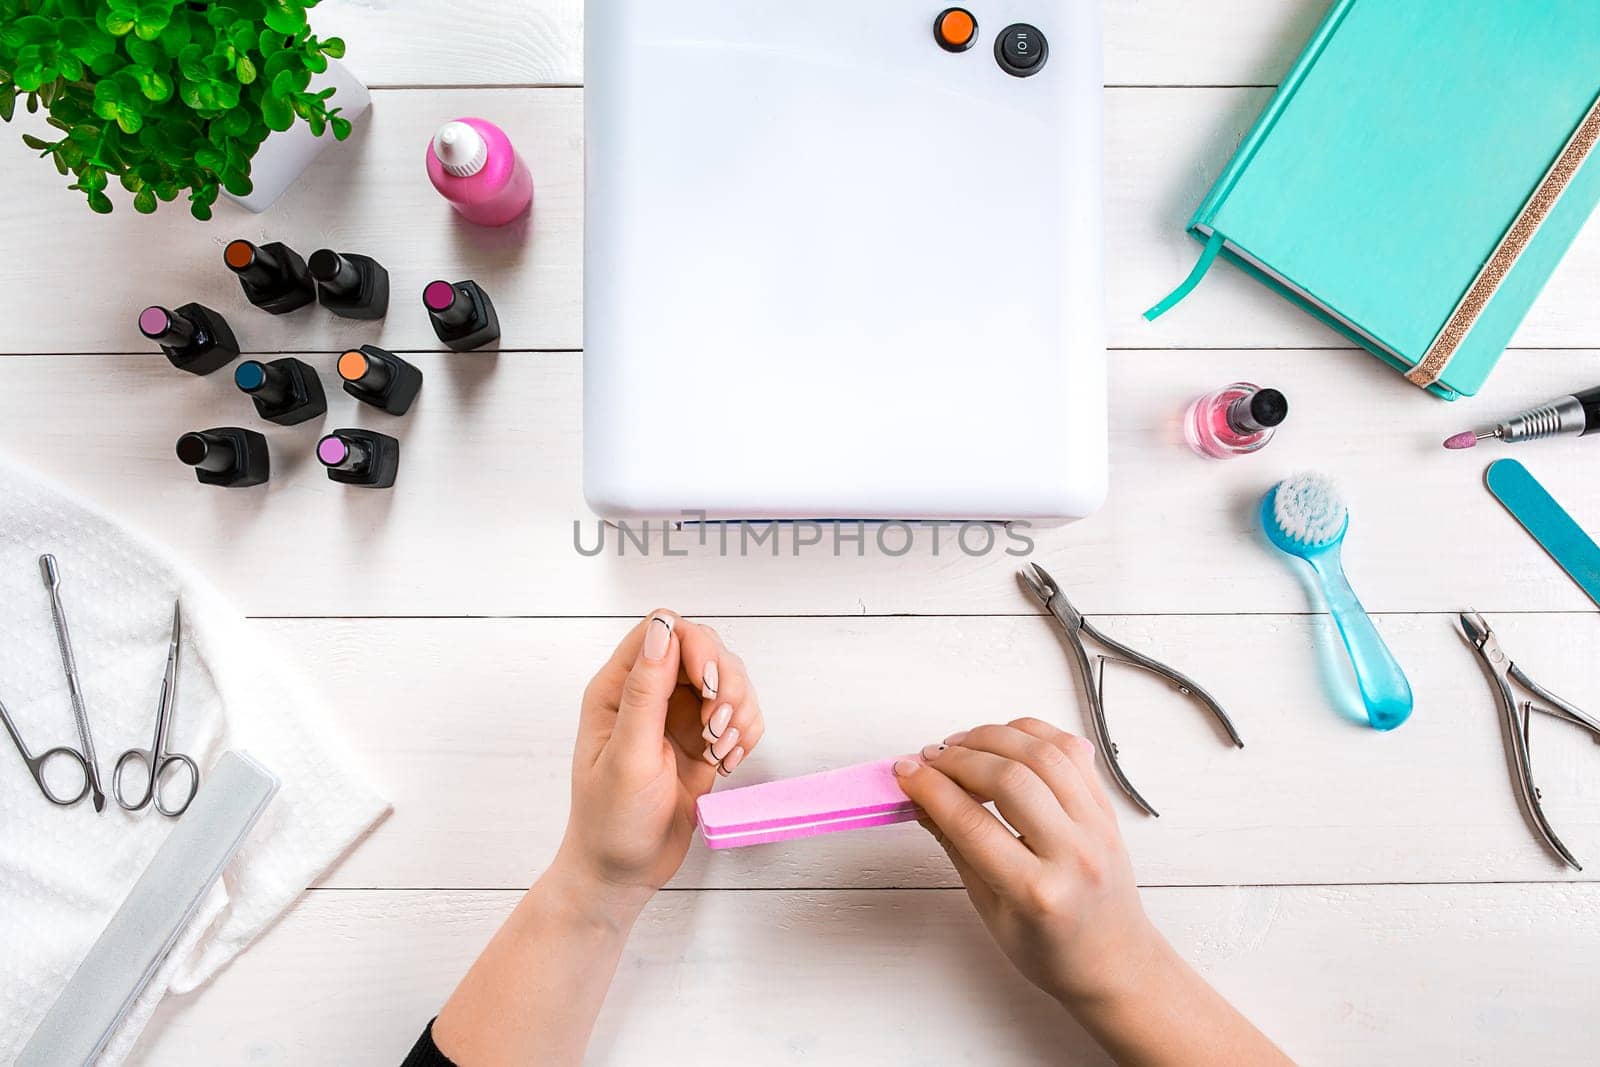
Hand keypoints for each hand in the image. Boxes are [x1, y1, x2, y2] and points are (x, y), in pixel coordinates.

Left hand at [552, 611, 764, 919]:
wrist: (623, 872)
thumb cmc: (611, 821)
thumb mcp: (628, 756)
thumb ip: (646, 692)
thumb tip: (663, 630)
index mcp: (618, 689)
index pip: (664, 629)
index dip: (696, 648)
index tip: (710, 688)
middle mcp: (649, 694)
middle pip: (705, 648)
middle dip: (725, 683)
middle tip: (718, 729)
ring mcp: (678, 716)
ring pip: (729, 679)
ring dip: (739, 710)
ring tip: (720, 751)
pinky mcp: (702, 740)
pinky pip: (740, 714)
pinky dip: (746, 733)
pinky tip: (727, 762)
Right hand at [892, 718, 1162, 1007]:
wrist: (1114, 962)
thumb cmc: (1052, 948)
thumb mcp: (990, 911)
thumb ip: (957, 848)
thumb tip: (921, 800)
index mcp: (1037, 892)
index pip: (972, 823)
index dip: (930, 789)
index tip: (905, 773)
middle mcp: (1073, 853)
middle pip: (1010, 778)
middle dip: (959, 758)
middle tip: (929, 759)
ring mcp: (1097, 827)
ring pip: (1044, 754)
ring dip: (995, 737)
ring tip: (962, 745)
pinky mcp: (1107, 809)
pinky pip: (1071, 752)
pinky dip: (1034, 733)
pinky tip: (1005, 739)